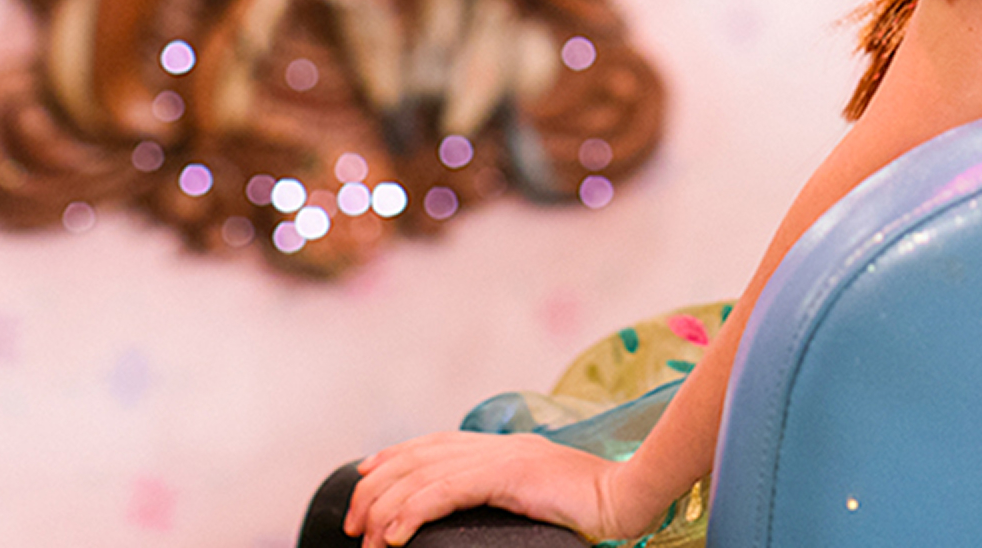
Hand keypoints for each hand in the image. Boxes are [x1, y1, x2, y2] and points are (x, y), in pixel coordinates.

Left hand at [345, 429, 637, 545]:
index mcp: (503, 448)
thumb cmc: (588, 511)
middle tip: (354, 525)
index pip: (432, 444)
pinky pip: (446, 491)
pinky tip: (395, 535)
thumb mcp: (533, 499)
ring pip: (424, 473)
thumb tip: (465, 514)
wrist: (627, 499)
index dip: (392, 458)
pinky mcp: (510, 474)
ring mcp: (503, 456)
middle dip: (377, 489)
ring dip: (387, 508)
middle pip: (418, 456)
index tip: (362, 481)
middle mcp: (497, 445)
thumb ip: (501, 495)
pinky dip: (412, 512)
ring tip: (369, 539)